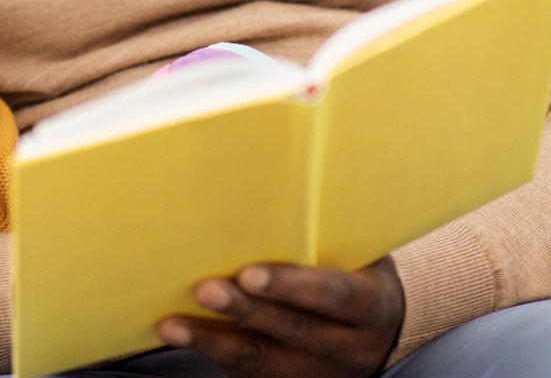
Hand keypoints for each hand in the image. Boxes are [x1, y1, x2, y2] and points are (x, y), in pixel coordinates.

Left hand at [155, 258, 403, 377]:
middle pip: (293, 330)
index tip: (248, 273)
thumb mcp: (357, 253)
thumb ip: (325, 235)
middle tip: (203, 290)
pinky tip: (181, 336)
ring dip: (213, 342)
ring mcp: (318, 372)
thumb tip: (268, 191)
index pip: (332, 295)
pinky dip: (212, 353)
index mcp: (370, 306)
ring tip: (173, 326)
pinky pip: (248, 374)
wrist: (378, 329)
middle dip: (244, 311)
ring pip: (263, 361)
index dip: (291, 286)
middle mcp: (349, 347)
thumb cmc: (356, 270)